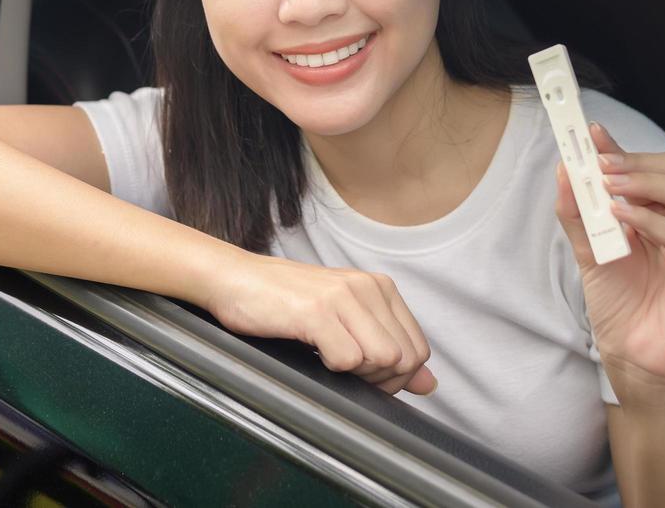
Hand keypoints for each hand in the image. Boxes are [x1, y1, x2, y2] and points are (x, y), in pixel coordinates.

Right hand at [204, 253, 436, 395]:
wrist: (235, 279)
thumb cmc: (285, 303)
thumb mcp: (344, 320)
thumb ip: (388, 348)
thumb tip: (429, 384)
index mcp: (379, 288)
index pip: (418, 349)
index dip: (396, 376)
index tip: (364, 374)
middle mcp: (367, 287)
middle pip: (405, 359)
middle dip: (379, 380)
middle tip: (344, 371)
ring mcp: (343, 297)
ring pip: (384, 359)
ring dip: (357, 374)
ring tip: (327, 358)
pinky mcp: (317, 311)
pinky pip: (348, 360)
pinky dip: (332, 368)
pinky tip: (311, 351)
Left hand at [554, 122, 664, 407]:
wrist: (633, 359)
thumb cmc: (619, 306)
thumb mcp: (587, 253)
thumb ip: (577, 215)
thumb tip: (564, 172)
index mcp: (655, 215)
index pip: (646, 169)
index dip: (620, 148)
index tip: (590, 134)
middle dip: (634, 161)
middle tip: (599, 162)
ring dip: (643, 182)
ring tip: (607, 183)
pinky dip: (650, 219)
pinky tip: (619, 215)